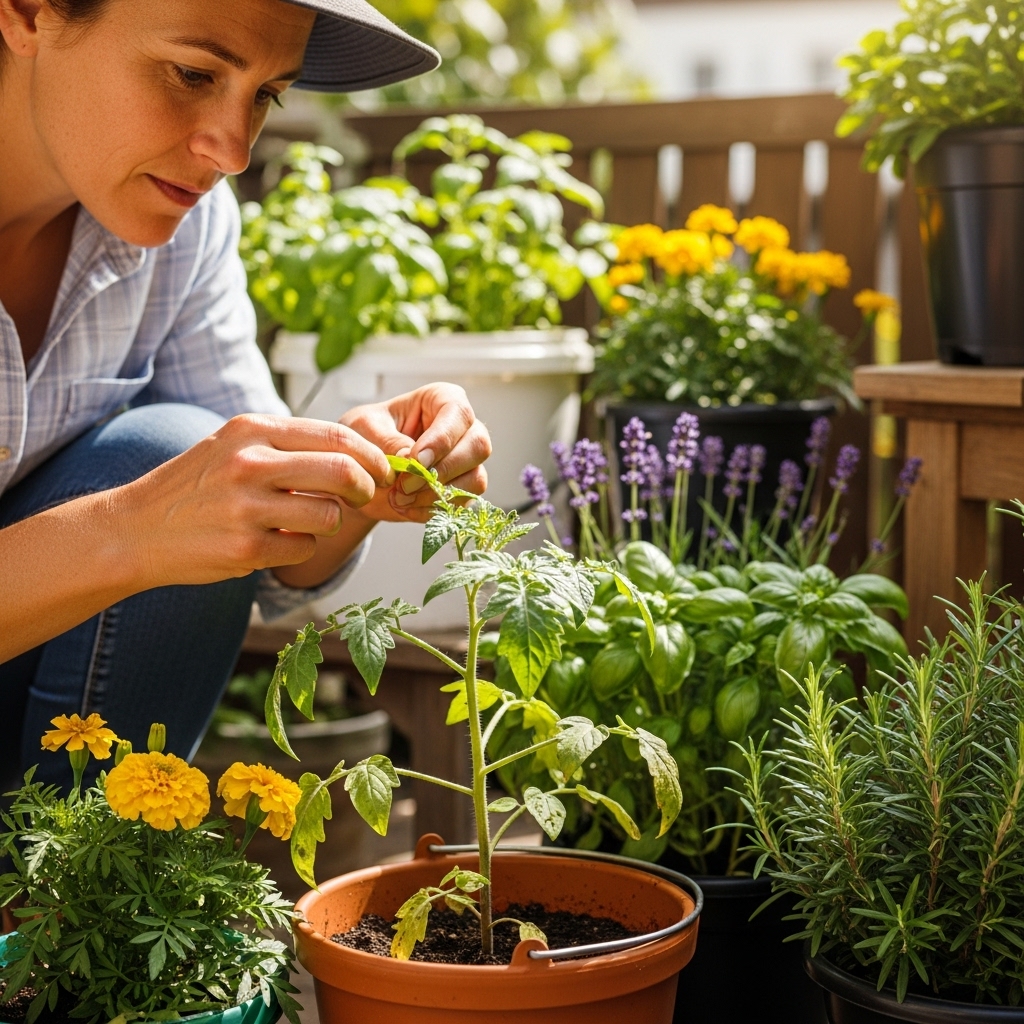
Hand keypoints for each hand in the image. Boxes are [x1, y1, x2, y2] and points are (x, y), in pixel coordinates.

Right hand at [121, 414, 393, 586]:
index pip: (338, 435)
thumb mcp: (233, 445)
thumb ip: (287, 443)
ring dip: (329, 523)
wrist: (134, 530)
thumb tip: (357, 451)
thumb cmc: (196, 488)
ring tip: (305, 522)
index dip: (372, 456)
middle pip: (345, 472)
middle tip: (364, 497)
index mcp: (252, 429)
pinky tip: (277, 542)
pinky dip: (301, 549)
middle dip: (367, 488)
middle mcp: (250, 462)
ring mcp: (247, 506)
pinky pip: (305, 549)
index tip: (384, 470)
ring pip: (330, 514)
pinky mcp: (246, 547)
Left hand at [340, 383, 491, 523]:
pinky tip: (406, 508)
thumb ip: (387, 440)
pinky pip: (463, 503)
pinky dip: (433, 510)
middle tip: (404, 487)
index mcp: (443, 399)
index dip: (441, 440)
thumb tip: (410, 456)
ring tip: (399, 499)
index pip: (458, 414)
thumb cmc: (364, 436)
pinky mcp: (464, 488)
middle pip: (478, 447)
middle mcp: (464, 428)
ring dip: (436, 495)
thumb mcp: (363, 429)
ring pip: (475, 479)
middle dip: (440, 472)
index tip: (415, 461)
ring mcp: (468, 460)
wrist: (361, 469)